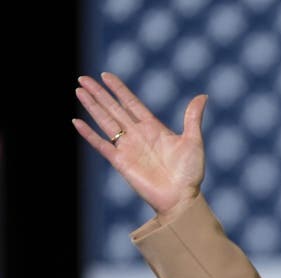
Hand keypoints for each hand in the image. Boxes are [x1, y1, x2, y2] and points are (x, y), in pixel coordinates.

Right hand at [73, 72, 207, 222]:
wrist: (181, 198)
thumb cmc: (190, 173)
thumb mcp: (193, 141)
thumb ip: (192, 118)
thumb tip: (203, 95)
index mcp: (153, 128)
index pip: (131, 103)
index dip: (119, 89)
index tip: (106, 75)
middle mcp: (137, 135)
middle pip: (114, 109)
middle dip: (99, 94)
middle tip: (82, 78)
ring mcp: (127, 148)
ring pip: (105, 121)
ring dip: (92, 106)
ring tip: (79, 91)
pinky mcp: (120, 162)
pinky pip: (101, 145)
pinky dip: (88, 134)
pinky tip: (77, 122)